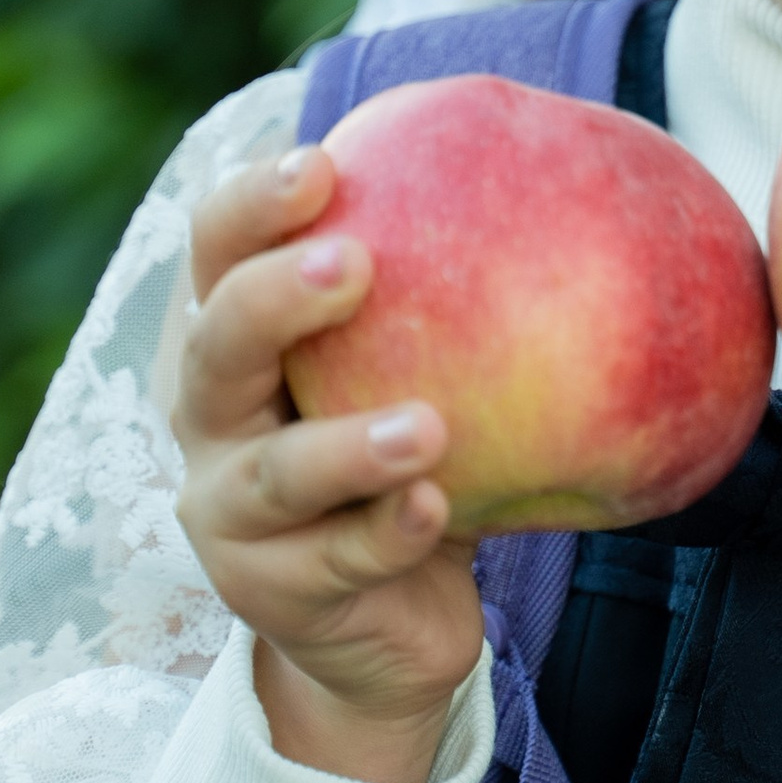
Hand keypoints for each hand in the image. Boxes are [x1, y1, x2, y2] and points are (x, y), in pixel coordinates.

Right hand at [172, 141, 483, 782]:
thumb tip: (570, 158)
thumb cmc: (410, 460)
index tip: (323, 164)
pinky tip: (433, 508)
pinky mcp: (271, 593)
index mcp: (238, 340)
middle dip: (275, 299)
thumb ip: (444, 290)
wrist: (386, 624)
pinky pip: (338, 561)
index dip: (251, 205)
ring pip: (276, 472)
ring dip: (348, 445)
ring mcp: (230, 514)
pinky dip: (388, 531)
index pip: (217, 252)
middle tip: (356, 262)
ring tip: (427, 426)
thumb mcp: (418, 369)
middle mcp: (211, 418)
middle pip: (216, 346)